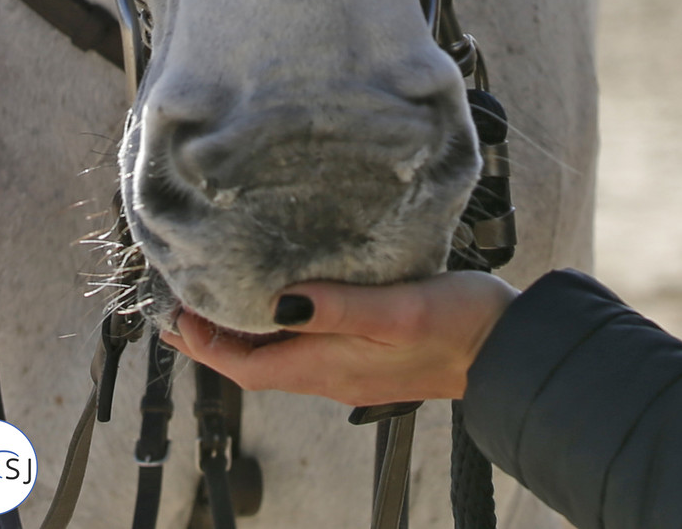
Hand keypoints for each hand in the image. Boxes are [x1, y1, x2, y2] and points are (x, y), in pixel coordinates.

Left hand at [161, 271, 518, 404]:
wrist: (503, 348)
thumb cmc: (456, 326)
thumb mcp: (395, 311)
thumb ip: (335, 309)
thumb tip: (277, 304)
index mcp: (329, 367)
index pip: (248, 369)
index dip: (207, 346)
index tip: (177, 319)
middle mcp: (331, 376)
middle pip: (255, 367)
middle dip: (214, 343)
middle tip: (183, 312)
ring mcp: (348, 371)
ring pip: (277, 360)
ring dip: (243, 338)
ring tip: (218, 309)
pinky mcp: (365, 360)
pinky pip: (304, 352)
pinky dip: (277, 335)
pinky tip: (280, 312)